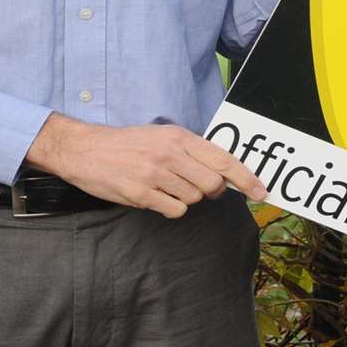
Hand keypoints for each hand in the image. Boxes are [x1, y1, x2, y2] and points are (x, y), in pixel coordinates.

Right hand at [25, 113, 266, 218]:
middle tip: (194, 187)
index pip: (223, 159)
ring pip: (193, 199)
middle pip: (212, 185)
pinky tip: (153, 196)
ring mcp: (155, 174)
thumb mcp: (161, 136)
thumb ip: (190, 151)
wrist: (84, 150)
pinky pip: (174, 210)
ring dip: (184, 198)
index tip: (261, 192)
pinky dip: (169, 208)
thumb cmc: (127, 144)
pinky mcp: (140, 193)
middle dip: (210, 192)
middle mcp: (170, 153)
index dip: (246, 178)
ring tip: (163, 186)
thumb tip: (223, 173)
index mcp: (178, 136)